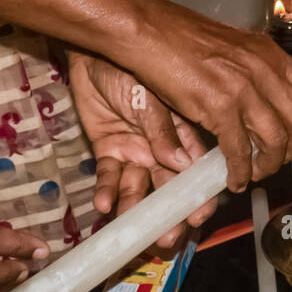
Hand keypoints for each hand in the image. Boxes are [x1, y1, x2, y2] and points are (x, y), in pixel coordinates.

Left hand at [68, 53, 210, 250]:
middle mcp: (160, 147)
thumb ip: (162, 128)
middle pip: (167, 187)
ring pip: (137, 187)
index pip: (194, 169)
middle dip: (167, 214)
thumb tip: (180, 163)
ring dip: (134, 209)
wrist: (93, 52)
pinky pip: (109, 176)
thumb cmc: (130, 65)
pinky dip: (106, 191)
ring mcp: (135, 150)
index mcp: (181, 133)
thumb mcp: (151, 94)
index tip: (198, 217)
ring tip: (128, 227)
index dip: (197, 195)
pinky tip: (103, 204)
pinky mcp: (109, 150)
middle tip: (166, 238)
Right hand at [129, 2, 291, 192]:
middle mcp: (263, 70)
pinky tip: (234, 178)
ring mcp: (243, 89)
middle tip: (280, 160)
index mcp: (270, 54)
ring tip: (256, 173)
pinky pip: (239, 150)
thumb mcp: (234, 45)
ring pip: (274, 140)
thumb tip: (269, 95)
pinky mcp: (218, 107)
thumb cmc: (183, 37)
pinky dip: (240, 171)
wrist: (150, 31)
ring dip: (268, 165)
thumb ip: (256, 68)